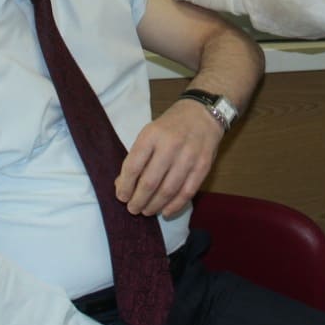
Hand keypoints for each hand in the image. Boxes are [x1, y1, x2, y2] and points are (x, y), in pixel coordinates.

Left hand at [116, 99, 222, 217]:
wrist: (203, 113)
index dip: (125, 186)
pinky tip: (166, 211)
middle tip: (133, 209)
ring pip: (168, 190)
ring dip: (154, 205)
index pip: (133, 166)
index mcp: (152, 135)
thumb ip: (137, 157)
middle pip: (150, 182)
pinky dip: (175, 206)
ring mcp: (188, 157)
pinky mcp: (203, 166)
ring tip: (146, 211)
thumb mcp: (150, 133)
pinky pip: (187, 192)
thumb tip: (123, 185)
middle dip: (138, 200)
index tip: (121, 197)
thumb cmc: (171, 125)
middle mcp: (170, 145)